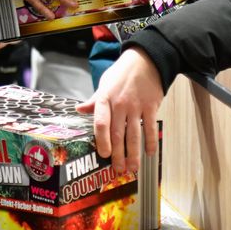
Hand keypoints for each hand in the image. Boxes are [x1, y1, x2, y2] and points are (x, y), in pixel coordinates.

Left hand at [77, 48, 162, 174]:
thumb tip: (79, 109)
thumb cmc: (122, 72)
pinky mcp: (151, 106)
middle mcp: (120, 104)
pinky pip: (150, 127)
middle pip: (118, 133)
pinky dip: (150, 141)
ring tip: (132, 168)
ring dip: (133, 153)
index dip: (102, 140)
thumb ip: (94, 100)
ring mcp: (136, 106)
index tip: (104, 155)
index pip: (101, 123)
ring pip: (134, 134)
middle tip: (118, 170)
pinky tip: (149, 153)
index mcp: (105, 99)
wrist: (146, 59)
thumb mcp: (104, 83)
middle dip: (118, 155)